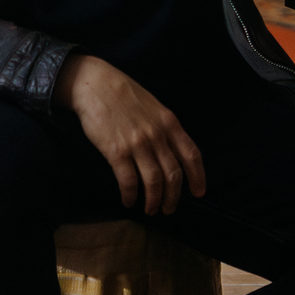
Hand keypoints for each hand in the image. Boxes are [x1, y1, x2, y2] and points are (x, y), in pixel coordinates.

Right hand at [56, 53, 206, 214]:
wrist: (96, 84)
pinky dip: (130, 195)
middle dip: (173, 197)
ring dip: (153, 201)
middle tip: (168, 208)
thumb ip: (165, 128)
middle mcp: (157, 135)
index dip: (198, 177)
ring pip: (154, 182)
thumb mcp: (154, 107)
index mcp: (170, 123)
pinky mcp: (116, 151)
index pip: (192, 155)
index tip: (198, 193)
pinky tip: (129, 200)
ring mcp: (137, 144)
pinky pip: (128, 181)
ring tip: (150, 209)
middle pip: (173, 174)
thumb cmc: (124, 95)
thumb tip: (173, 153)